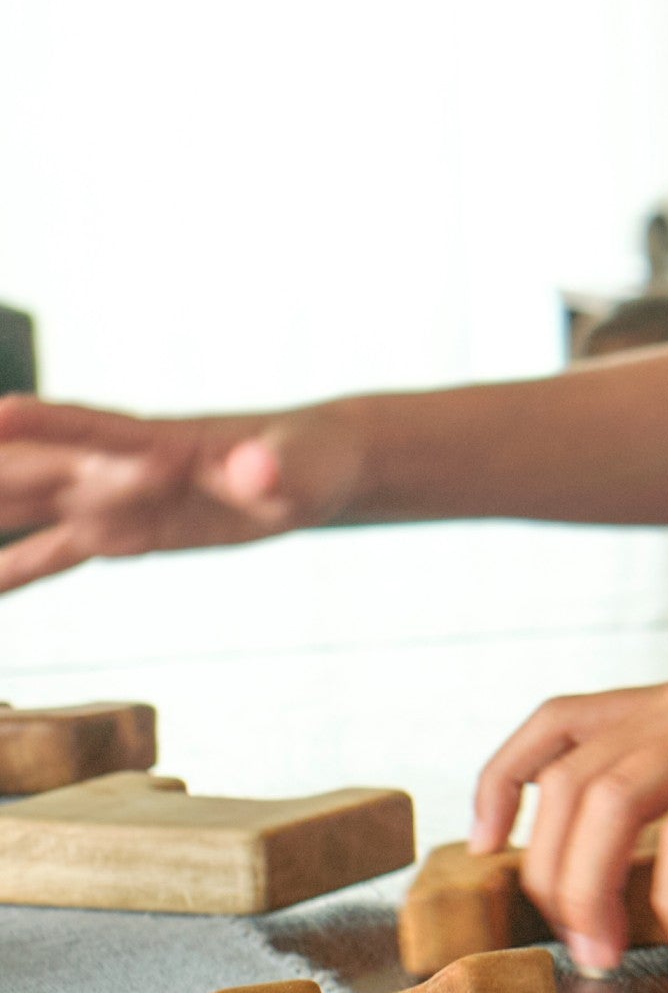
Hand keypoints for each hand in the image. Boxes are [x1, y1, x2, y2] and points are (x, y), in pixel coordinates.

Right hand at [0, 398, 346, 593]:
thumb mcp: (302, 467)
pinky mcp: (120, 532)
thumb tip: (260, 472)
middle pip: (24, 465)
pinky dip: (9, 569)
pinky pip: (50, 554)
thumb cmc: (312, 460)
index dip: (38, 422)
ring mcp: (110, 499)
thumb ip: (272, 469)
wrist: (312, 469)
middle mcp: (115, 468)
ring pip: (20, 504)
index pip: (84, 429)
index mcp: (156, 443)